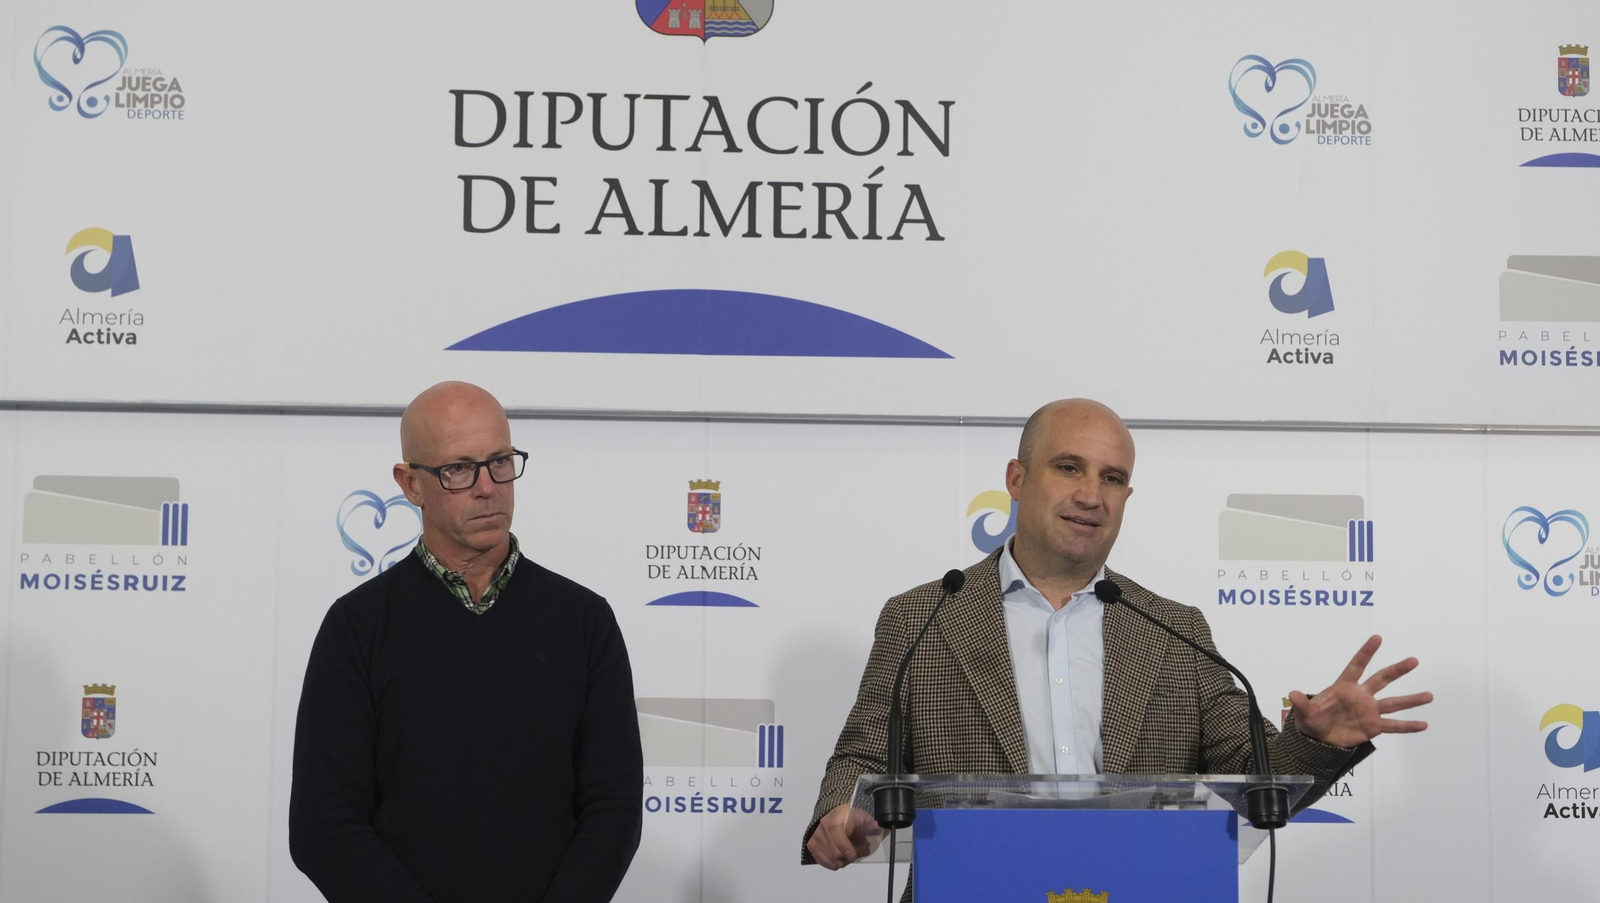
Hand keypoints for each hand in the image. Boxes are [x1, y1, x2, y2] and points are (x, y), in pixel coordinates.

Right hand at [806, 804, 880, 869]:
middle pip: (836, 853)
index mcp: (836, 817)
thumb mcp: (864, 818)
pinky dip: (837, 863)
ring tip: (851, 851)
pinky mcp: (812, 846)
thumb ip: (871, 825)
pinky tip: (842, 854)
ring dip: (845, 860)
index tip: (853, 855)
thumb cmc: (850, 818)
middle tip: (861, 849)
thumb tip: (876, 828)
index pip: (836, 833)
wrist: (835, 816)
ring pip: (833, 861)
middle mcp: (823, 826)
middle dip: (852, 855)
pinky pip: (827, 863)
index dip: (845, 846)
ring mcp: (816, 837)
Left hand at [1288, 634, 1431, 748]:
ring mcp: (1369, 710)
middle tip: (1413, 660)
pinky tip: (1424, 724)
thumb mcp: (1305, 713)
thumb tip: (1293, 693)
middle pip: (1381, 679)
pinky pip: (1394, 726)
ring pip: (1394, 702)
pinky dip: (1408, 726)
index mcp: (1344, 687)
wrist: (1319, 738)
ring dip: (1411, 699)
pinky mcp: (1374, 726)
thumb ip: (1303, 703)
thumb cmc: (1312, 720)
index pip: (1356, 666)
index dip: (1366, 652)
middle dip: (1397, 670)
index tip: (1377, 637)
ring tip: (1429, 695)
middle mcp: (1361, 695)